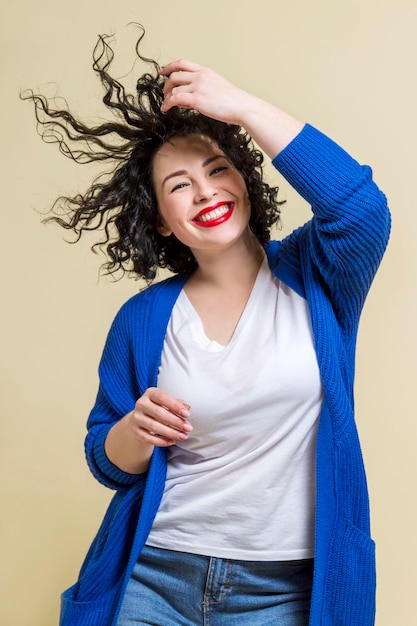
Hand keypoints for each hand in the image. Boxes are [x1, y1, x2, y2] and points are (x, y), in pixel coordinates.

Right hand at [128, 387, 191, 447]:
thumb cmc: (158, 408)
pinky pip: (148, 438)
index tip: (187, 414)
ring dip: (170, 433)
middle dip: (175, 421)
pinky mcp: (135, 430)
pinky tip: (172, 441)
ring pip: (154, 427)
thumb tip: (187, 407)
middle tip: (188, 428)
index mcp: (150, 393)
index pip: (162, 398)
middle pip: (159, 413)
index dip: (175, 406)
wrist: (141, 418)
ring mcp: (137, 418)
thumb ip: (177, 404)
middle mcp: (141, 404)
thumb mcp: (167, 403)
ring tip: (183, 436)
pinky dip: (161, 441)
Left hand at [160, 59, 303, 157]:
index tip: (163, 71)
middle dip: (166, 84)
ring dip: (166, 96)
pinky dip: (167, 104)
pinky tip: (165, 109)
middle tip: (164, 93)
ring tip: (165, 104)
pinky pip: (175, 99)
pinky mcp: (196, 99)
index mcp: (206, 71)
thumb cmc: (233, 102)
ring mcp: (198, 86)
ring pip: (173, 87)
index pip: (183, 63)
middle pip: (175, 74)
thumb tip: (186, 97)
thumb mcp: (216, 88)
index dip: (170, 66)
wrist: (242, 107)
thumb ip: (201, 89)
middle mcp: (200, 76)